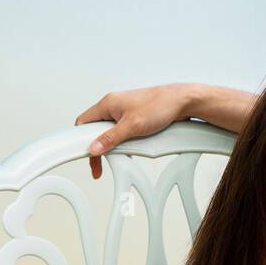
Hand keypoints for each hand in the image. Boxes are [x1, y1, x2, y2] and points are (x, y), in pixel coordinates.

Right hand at [74, 83, 195, 178]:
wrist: (184, 101)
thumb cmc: (160, 105)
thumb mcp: (132, 125)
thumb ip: (111, 138)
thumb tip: (94, 148)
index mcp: (108, 103)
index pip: (83, 122)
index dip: (81, 140)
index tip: (88, 156)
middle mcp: (114, 106)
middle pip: (96, 129)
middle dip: (99, 145)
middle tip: (101, 162)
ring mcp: (125, 111)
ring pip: (111, 131)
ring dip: (114, 144)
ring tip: (119, 155)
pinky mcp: (136, 117)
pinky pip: (124, 132)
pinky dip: (125, 141)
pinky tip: (131, 149)